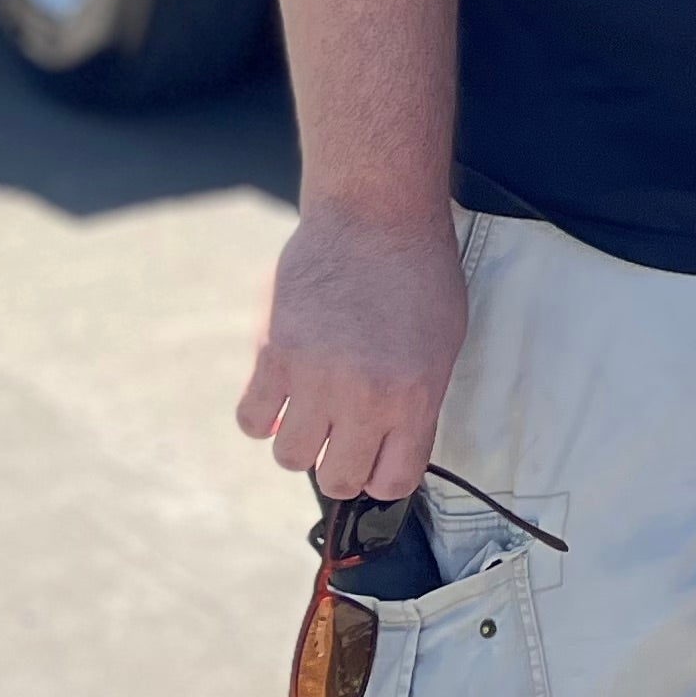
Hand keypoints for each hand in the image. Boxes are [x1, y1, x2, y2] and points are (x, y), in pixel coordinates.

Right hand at [235, 200, 468, 499]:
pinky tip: (279, 396)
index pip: (392, 481)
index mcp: (413, 398)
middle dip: (342, 465)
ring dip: (301, 442)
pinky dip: (263, 416)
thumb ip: (419, 402)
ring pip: (291, 458)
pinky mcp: (272, 353)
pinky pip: (251, 420)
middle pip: (339, 479)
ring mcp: (313, 378)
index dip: (384, 475)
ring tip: (312, 412)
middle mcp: (362, 397)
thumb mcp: (444, 343)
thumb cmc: (418, 272)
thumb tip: (394, 449)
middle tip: (343, 438)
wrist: (375, 214)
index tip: (378, 460)